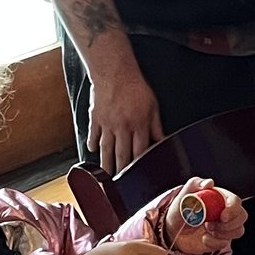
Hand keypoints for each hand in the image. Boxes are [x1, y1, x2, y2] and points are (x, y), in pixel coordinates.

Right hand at [85, 57, 164, 176]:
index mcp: (138, 125)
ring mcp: (107, 124)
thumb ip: (156, 127)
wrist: (114, 71)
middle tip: (119, 184)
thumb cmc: (135, 87)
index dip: (139, 166)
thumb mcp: (153, 106)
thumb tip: (162, 142)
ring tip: (105, 175)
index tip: (138, 177)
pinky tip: (92, 151)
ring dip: (105, 163)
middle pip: (121, 155)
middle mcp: (122, 127)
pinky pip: (93, 134)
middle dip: (121, 171)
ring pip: (106, 149)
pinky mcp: (95, 118)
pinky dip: (92, 143)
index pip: (140, 152)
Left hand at [158, 176, 247, 254]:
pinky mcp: (222, 239)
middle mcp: (226, 211)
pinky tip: (204, 238)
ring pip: (238, 230)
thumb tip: (209, 182)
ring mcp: (225, 226)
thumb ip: (194, 185)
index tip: (223, 217)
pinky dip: (214, 243)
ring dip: (222, 233)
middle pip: (242, 216)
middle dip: (229, 224)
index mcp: (219, 197)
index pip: (235, 200)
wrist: (173, 231)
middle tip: (210, 226)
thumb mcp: (183, 196)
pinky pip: (225, 243)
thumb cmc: (179, 211)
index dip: (233, 209)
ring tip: (206, 230)